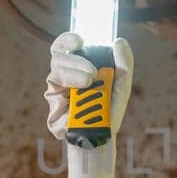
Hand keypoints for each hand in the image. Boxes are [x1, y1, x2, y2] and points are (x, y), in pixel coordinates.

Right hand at [45, 31, 133, 177]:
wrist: (103, 138)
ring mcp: (56, 94)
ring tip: (89, 84)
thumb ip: (123, 63)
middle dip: (74, 62)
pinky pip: (56, 99)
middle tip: (92, 73)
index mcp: (76, 67)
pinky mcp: (53, 111)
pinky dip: (71, 99)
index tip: (79, 40)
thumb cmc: (110, 110)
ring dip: (73, 76)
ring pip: (54, 75)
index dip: (67, 40)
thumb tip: (119, 41)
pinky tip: (81, 104)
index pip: (64, 47)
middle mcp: (63, 77)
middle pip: (57, 58)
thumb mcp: (122, 85)